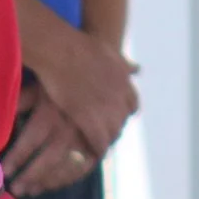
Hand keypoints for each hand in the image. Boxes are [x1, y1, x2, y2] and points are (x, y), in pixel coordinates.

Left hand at [3, 89, 98, 196]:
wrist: (102, 79)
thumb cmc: (63, 82)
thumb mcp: (41, 86)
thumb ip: (22, 101)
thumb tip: (0, 115)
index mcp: (53, 113)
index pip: (32, 139)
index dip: (17, 157)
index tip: (4, 172)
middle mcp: (70, 128)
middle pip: (49, 158)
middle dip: (31, 176)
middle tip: (16, 189)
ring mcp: (87, 139)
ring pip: (67, 167)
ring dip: (48, 181)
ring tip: (30, 191)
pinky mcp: (99, 146)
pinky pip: (84, 169)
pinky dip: (67, 179)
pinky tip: (52, 185)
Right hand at [22, 28, 137, 158]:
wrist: (60, 50)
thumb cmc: (77, 46)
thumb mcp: (108, 51)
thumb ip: (123, 63)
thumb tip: (138, 70)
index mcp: (124, 80)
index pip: (132, 105)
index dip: (123, 112)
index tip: (115, 115)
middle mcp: (119, 96)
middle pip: (122, 120)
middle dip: (115, 127)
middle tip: (105, 133)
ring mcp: (106, 109)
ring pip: (113, 133)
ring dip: (107, 139)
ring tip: (98, 145)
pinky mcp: (89, 120)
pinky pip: (99, 142)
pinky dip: (98, 149)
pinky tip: (92, 153)